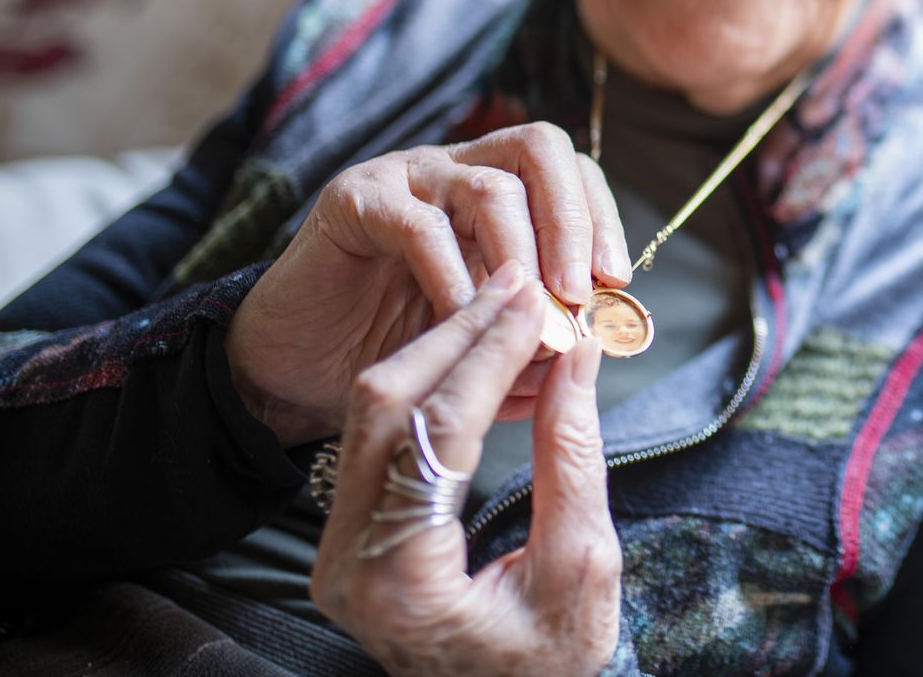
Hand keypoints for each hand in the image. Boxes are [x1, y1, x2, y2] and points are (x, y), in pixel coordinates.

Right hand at [226, 123, 632, 444]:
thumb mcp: (485, 344)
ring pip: (487, 187)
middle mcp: (456, 168)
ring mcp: (405, 177)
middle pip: (538, 150)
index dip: (599, 216)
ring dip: (522, 253)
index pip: (567, 169)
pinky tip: (464, 320)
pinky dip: (453, 276)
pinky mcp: (354, 200)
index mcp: (497, 190)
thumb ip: (537, 337)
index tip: (616, 278)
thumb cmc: (398, 351)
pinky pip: (419, 227)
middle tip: (578, 290)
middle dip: (571, 220)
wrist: (295, 370)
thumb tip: (599, 346)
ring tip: (530, 312)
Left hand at [313, 264, 623, 676]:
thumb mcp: (584, 567)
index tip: (536, 303)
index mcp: (400, 580)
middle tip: (519, 283)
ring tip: (506, 306)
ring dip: (442, 348)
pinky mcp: (349, 532)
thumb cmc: (550, 662)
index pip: (438, 431)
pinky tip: (481, 352)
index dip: (490, 355)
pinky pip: (381, 433)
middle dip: (457, 332)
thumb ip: (573, 460)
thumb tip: (578, 356)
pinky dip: (433, 382)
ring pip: (374, 410)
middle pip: (386, 406)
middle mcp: (347, 561)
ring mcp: (338, 547)